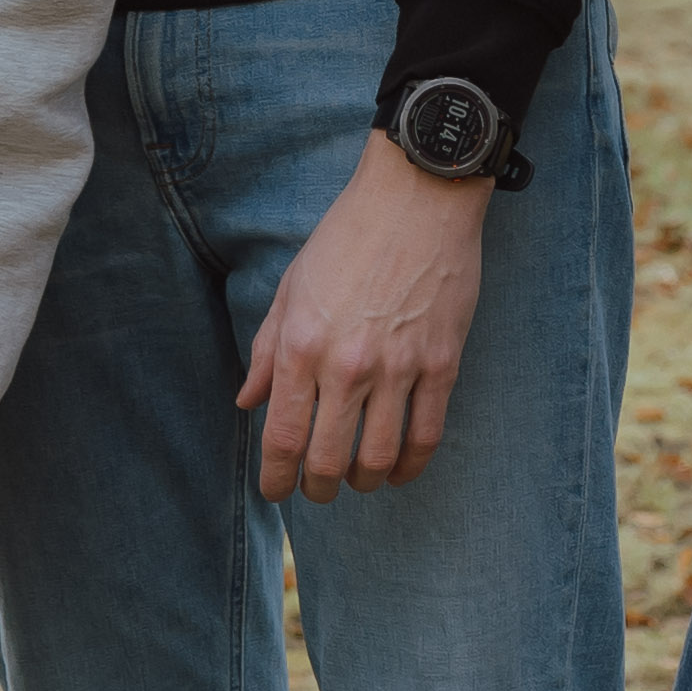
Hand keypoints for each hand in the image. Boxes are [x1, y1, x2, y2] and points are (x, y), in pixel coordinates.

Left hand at [235, 137, 488, 501]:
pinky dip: (412, 465)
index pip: (284, 435)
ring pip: (380, 457)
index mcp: (303, 344)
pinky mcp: (443, 364)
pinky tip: (400, 470)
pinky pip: (427, 435)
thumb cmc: (347, 237)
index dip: (276, 476)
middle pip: (329, 457)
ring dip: (364, 481)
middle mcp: (348, 363)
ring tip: (356, 479)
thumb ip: (268, 351)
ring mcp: (399, 367)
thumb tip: (248, 402)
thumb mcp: (292, 287)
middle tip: (316, 491)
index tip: (275, 491)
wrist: (416, 199)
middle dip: (318, 488)